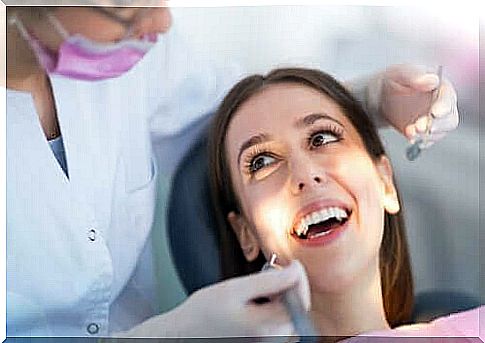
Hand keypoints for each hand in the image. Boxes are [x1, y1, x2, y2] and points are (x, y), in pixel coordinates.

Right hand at [120, 260, 310, 337]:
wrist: (184, 333)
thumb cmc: (203, 313)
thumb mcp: (236, 287)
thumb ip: (270, 280)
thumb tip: (296, 271)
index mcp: (267, 328)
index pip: (300, 299)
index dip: (297, 276)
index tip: (288, 264)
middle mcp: (271, 341)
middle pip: (297, 308)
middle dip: (288, 287)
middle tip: (269, 274)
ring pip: (289, 315)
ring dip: (281, 297)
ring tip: (259, 290)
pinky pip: (278, 323)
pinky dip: (273, 308)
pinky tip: (256, 303)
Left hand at [373, 64, 458, 145]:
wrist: (375, 98)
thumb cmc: (389, 80)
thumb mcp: (398, 74)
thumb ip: (414, 75)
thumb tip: (432, 80)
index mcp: (439, 86)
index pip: (448, 97)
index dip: (444, 106)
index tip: (435, 113)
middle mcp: (439, 104)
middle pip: (449, 118)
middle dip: (438, 125)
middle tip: (421, 127)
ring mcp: (431, 120)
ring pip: (439, 131)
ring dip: (427, 135)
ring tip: (411, 132)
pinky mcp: (421, 132)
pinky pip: (425, 140)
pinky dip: (419, 141)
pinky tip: (410, 138)